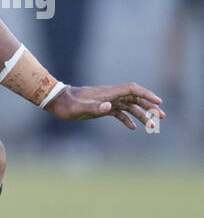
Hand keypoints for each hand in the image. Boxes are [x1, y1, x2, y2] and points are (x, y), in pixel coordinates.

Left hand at [45, 82, 163, 129]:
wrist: (56, 102)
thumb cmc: (67, 104)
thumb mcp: (78, 108)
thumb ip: (93, 107)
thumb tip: (109, 107)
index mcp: (108, 93)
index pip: (132, 90)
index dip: (146, 94)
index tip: (158, 102)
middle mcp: (110, 96)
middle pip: (135, 98)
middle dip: (149, 107)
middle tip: (162, 117)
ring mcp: (107, 102)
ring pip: (129, 106)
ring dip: (141, 115)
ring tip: (152, 126)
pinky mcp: (102, 108)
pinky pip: (119, 113)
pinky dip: (127, 119)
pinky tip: (132, 128)